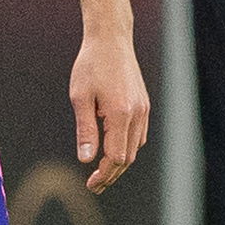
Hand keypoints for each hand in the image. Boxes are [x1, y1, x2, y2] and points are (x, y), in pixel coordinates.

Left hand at [70, 30, 149, 193]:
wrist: (110, 39)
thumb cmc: (90, 64)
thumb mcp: (80, 96)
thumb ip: (85, 130)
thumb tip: (86, 159)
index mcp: (121, 113)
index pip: (116, 157)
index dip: (104, 174)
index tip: (91, 184)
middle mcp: (137, 114)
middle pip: (128, 156)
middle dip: (111, 173)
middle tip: (94, 185)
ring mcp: (144, 109)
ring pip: (135, 147)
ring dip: (120, 162)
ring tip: (101, 172)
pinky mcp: (144, 104)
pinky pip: (138, 134)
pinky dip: (127, 146)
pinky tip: (113, 149)